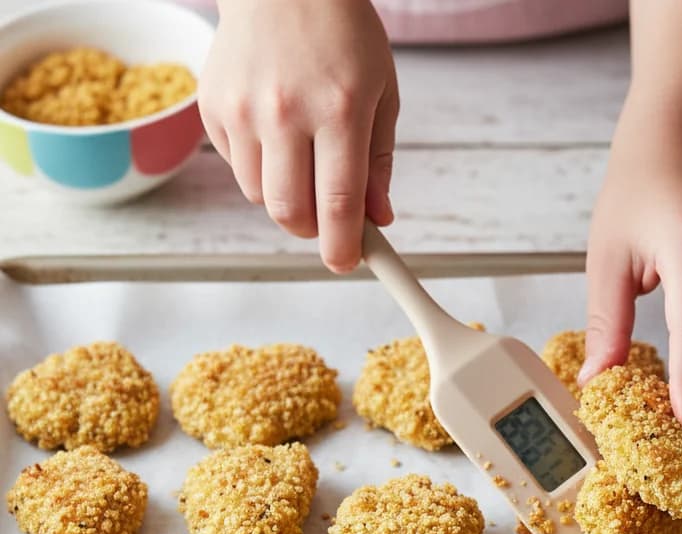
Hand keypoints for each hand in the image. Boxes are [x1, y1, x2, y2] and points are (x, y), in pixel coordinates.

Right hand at [200, 0, 398, 271]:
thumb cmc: (342, 33)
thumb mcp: (381, 92)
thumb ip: (378, 161)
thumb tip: (376, 220)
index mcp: (338, 111)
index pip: (338, 204)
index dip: (343, 247)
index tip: (346, 264)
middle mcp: (285, 112)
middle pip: (291, 214)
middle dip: (313, 230)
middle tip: (327, 217)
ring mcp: (242, 110)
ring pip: (261, 198)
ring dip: (286, 199)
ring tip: (302, 160)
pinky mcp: (212, 107)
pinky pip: (237, 168)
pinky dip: (259, 169)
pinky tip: (274, 132)